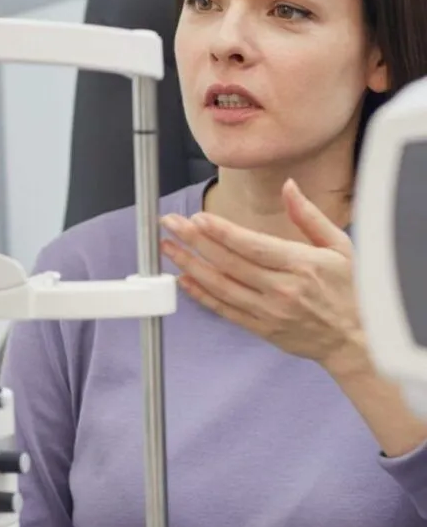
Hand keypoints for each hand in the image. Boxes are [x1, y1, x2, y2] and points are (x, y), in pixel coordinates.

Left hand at [160, 179, 367, 372]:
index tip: (198, 218)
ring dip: (190, 265)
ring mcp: (269, 311)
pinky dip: (201, 295)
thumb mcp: (341, 246)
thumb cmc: (351, 291)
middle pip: (229, 262)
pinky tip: (183, 280)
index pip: (251, 245)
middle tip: (171, 224)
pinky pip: (224, 309)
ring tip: (169, 249)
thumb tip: (288, 186)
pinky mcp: (261, 328)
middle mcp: (282, 289)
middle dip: (195, 240)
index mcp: (301, 264)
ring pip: (220, 286)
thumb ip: (309, 216)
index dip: (221, 231)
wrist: (356, 339)